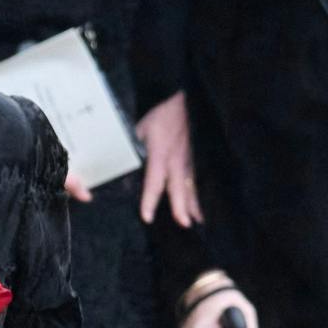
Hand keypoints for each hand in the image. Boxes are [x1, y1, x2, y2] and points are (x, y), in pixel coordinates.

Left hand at [135, 93, 197, 226]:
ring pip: (190, 187)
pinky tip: (199, 207)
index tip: (148, 217)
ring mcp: (187, 160)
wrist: (181, 102)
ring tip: (197, 222)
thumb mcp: (140, 130)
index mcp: (160, 154)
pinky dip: (196, 195)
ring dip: (193, 205)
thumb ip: (135, 149)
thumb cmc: (160, 115)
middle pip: (179, 188)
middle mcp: (176, 161)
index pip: (154, 182)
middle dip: (182, 208)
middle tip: (185, 225)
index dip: (150, 201)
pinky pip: (194, 180)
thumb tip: (128, 163)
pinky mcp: (193, 158)